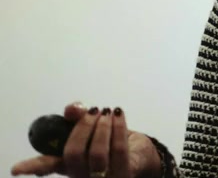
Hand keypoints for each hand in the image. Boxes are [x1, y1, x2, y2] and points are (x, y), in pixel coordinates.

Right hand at [10, 103, 161, 177]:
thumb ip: (78, 116)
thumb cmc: (110, 143)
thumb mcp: (91, 126)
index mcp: (68, 163)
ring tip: (108, 112)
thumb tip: (73, 108)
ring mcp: (103, 177)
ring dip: (103, 127)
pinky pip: (119, 150)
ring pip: (97, 153)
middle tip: (95, 111)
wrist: (140, 155)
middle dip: (83, 128)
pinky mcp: (124, 174)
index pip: (48, 166)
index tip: (16, 169)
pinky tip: (119, 115)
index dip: (32, 166)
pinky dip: (118, 128)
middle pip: (74, 154)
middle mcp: (82, 173)